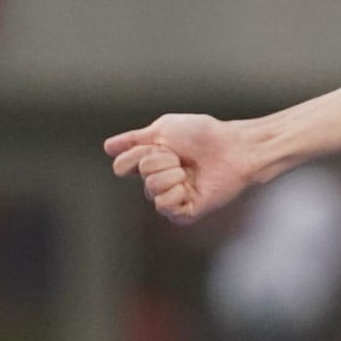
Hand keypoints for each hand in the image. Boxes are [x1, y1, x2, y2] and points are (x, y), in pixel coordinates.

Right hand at [105, 113, 257, 225]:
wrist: (233, 146)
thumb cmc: (204, 134)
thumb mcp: (164, 129)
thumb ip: (134, 140)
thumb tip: (107, 147)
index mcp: (150, 164)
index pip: (121, 167)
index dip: (138, 154)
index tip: (159, 144)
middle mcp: (158, 183)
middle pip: (141, 176)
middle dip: (161, 160)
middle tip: (182, 156)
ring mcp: (172, 198)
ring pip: (152, 192)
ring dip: (171, 175)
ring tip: (189, 170)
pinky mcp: (186, 212)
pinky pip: (166, 207)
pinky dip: (177, 193)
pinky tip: (190, 186)